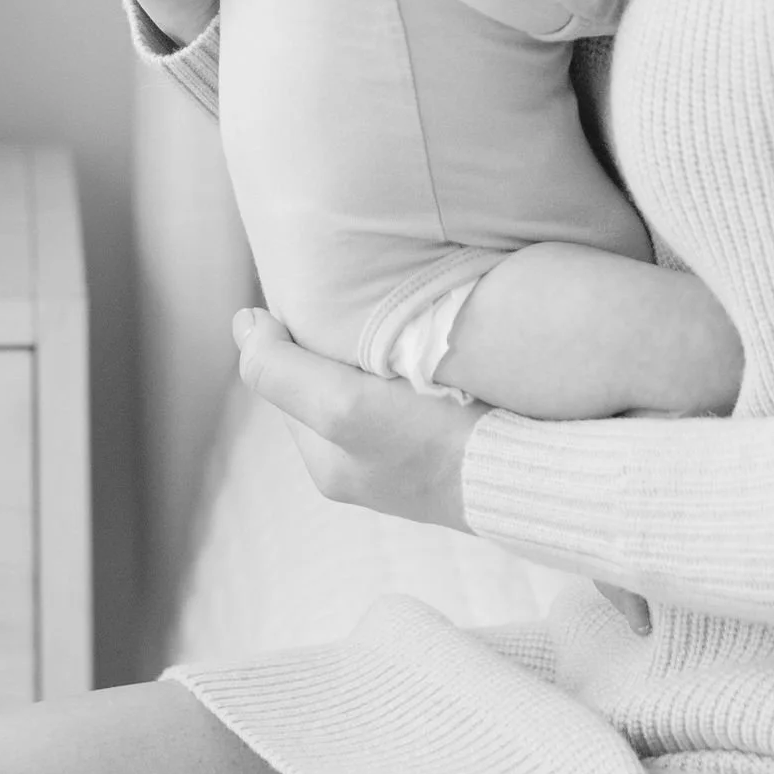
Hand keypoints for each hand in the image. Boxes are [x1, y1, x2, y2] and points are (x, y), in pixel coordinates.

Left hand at [233, 310, 484, 528]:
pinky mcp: (450, 445)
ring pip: (371, 382)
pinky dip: (416, 364)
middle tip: (368, 302)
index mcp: (326, 465)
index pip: (289, 378)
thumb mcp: (340, 405)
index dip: (298, 332)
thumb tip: (242, 323)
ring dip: (381, 349)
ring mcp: (408, 458)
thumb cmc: (434, 444)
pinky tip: (436, 349)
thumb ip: (281, 369)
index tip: (328, 297)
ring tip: (404, 321)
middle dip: (338, 341)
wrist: (532, 475)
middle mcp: (361, 467)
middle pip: (327, 379)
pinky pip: (414, 392)